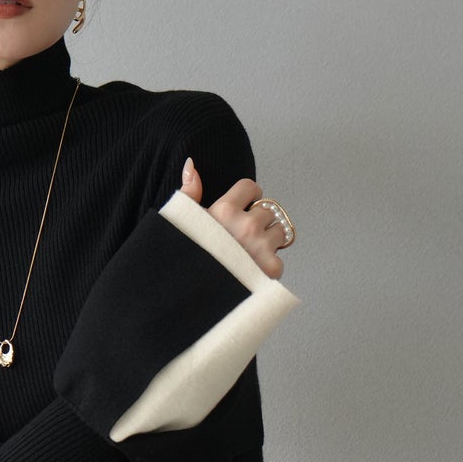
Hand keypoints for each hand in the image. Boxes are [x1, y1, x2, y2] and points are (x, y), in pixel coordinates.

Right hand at [181, 158, 287, 279]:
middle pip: (268, 210)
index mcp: (224, 211)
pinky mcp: (271, 268)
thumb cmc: (188, 259)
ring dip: (269, 240)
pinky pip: (279, 258)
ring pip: (280, 231)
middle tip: (242, 238)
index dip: (248, 197)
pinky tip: (252, 271)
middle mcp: (245, 226)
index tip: (242, 208)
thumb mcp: (182, 223)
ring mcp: (261, 247)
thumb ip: (189, 193)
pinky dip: (269, 265)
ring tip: (249, 253)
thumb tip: (192, 164)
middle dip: (259, 221)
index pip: (251, 187)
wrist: (195, 298)